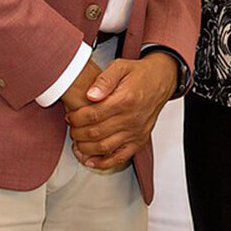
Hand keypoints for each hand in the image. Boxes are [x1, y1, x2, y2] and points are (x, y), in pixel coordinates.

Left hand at [65, 52, 178, 170]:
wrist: (160, 81)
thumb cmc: (139, 74)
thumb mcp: (120, 67)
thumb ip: (104, 80)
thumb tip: (90, 94)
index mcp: (125, 100)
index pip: (93, 115)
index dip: (77, 118)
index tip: (70, 116)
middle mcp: (131, 119)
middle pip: (96, 133)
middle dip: (77, 132)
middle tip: (72, 127)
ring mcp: (135, 132)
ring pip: (104, 147)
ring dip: (85, 148)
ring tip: (76, 142)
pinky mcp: (138, 141)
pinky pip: (120, 157)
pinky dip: (103, 163)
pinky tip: (91, 160)